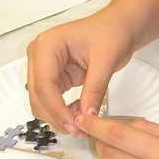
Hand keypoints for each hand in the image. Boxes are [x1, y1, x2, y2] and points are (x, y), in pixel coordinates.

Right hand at [26, 9, 134, 134]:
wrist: (120, 26)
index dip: (56, 109)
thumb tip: (87, 117)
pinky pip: (52, 100)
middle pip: (38, 96)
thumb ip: (95, 89)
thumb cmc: (112, 32)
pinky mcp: (54, 76)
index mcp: (47, 45)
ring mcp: (45, 66)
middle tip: (79, 131)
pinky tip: (80, 114)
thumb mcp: (106, 60)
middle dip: (56, 116)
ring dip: (58, 116)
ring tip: (82, 124)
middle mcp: (40, 55)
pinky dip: (62, 111)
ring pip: (41, 101)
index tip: (73, 125)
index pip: (43, 85)